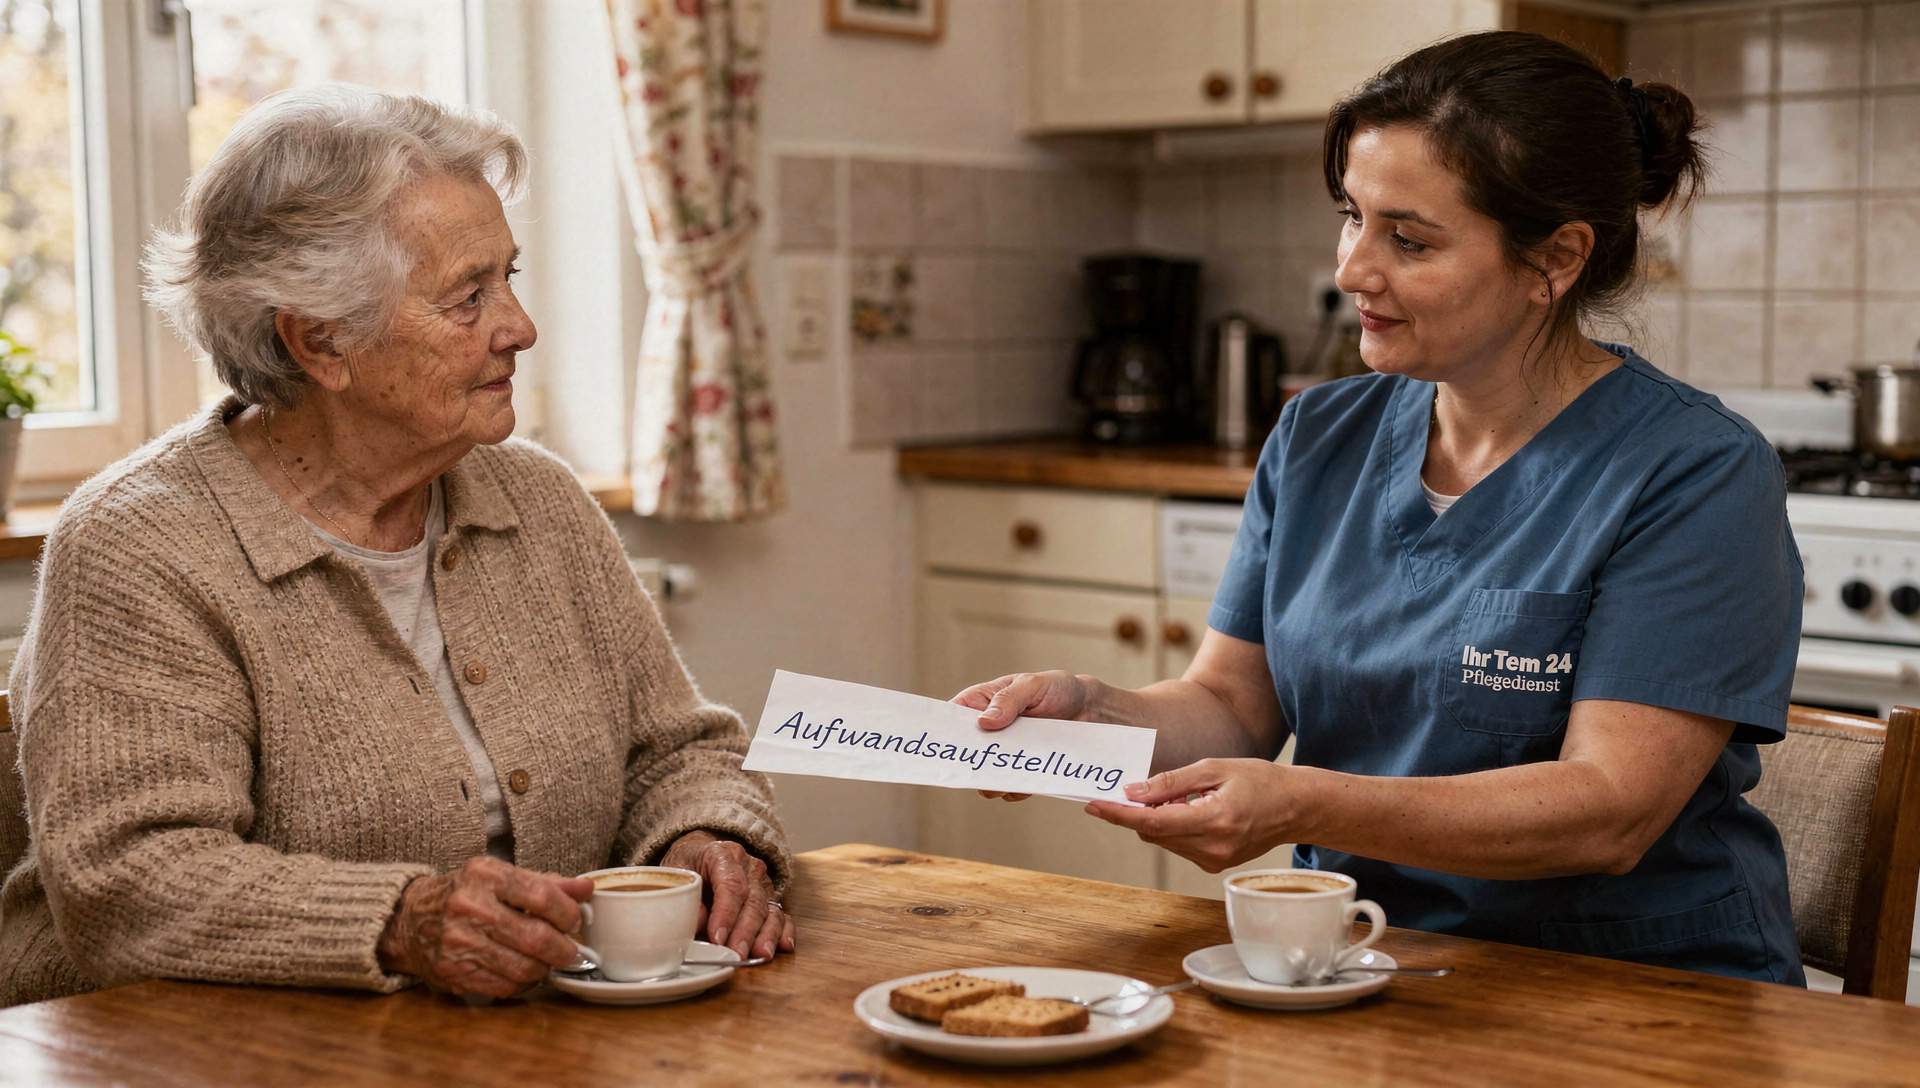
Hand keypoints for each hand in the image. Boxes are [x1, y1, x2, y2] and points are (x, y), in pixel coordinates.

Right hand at [377, 856, 593, 997]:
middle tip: (569, 951)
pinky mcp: (452, 971)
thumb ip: (547, 883)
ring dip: (545, 969)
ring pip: (523, 967)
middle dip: (563, 949)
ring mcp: (458, 941)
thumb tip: (587, 888)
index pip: (542, 895)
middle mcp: (469, 906)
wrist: (410, 919)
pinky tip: (525, 973)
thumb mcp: (502, 878)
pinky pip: (504, 987)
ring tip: (547, 962)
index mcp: (486, 875)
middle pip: (536, 937)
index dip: (567, 913)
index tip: (573, 920)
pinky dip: (523, 984)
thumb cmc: (466, 895)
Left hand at [659, 830, 795, 960]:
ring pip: (769, 909)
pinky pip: (781, 915)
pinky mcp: (769, 898)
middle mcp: (748, 867)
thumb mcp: (676, 872)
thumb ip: (684, 894)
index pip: (731, 884)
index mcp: (724, 854)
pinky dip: (783, 931)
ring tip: (761, 955)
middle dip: (745, 931)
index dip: (726, 912)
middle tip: (737, 953)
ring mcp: (761, 883)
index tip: (717, 936)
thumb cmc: (687, 865)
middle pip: (752, 900)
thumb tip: (697, 922)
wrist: (699, 854)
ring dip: (767, 935)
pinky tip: (784, 946)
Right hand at [952, 671, 1096, 801]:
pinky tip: (1027, 783)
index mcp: (981, 702)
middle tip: (982, 768)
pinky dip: (1017, 788)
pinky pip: (1011, 787)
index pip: (952, 718)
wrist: (1090, 709)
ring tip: (1007, 776)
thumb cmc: (1056, 688)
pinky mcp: (1023, 769)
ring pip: (987, 774)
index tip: (947, 748)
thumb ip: (1009, 700)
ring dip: (994, 780)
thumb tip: (985, 722)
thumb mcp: (1032, 685)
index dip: (945, 733)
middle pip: (967, 752)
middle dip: (970, 763)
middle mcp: (988, 730)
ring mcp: (1005, 752)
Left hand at [1084, 759, 1301, 871]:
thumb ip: (1170, 782)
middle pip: (1154, 834)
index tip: (1094, 804)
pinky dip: (1172, 827)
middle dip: (1136, 812)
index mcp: (1214, 820)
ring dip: (1156, 819)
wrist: (1296, 807)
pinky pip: (1179, 845)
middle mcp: (1213, 848)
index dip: (1119, 814)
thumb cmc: (1259, 780)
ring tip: (1179, 796)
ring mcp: (1214, 860)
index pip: (1153, 823)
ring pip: (1164, 840)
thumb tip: (1132, 792)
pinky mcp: (1215, 864)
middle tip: (1134, 789)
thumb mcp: (1213, 768)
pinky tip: (1189, 810)